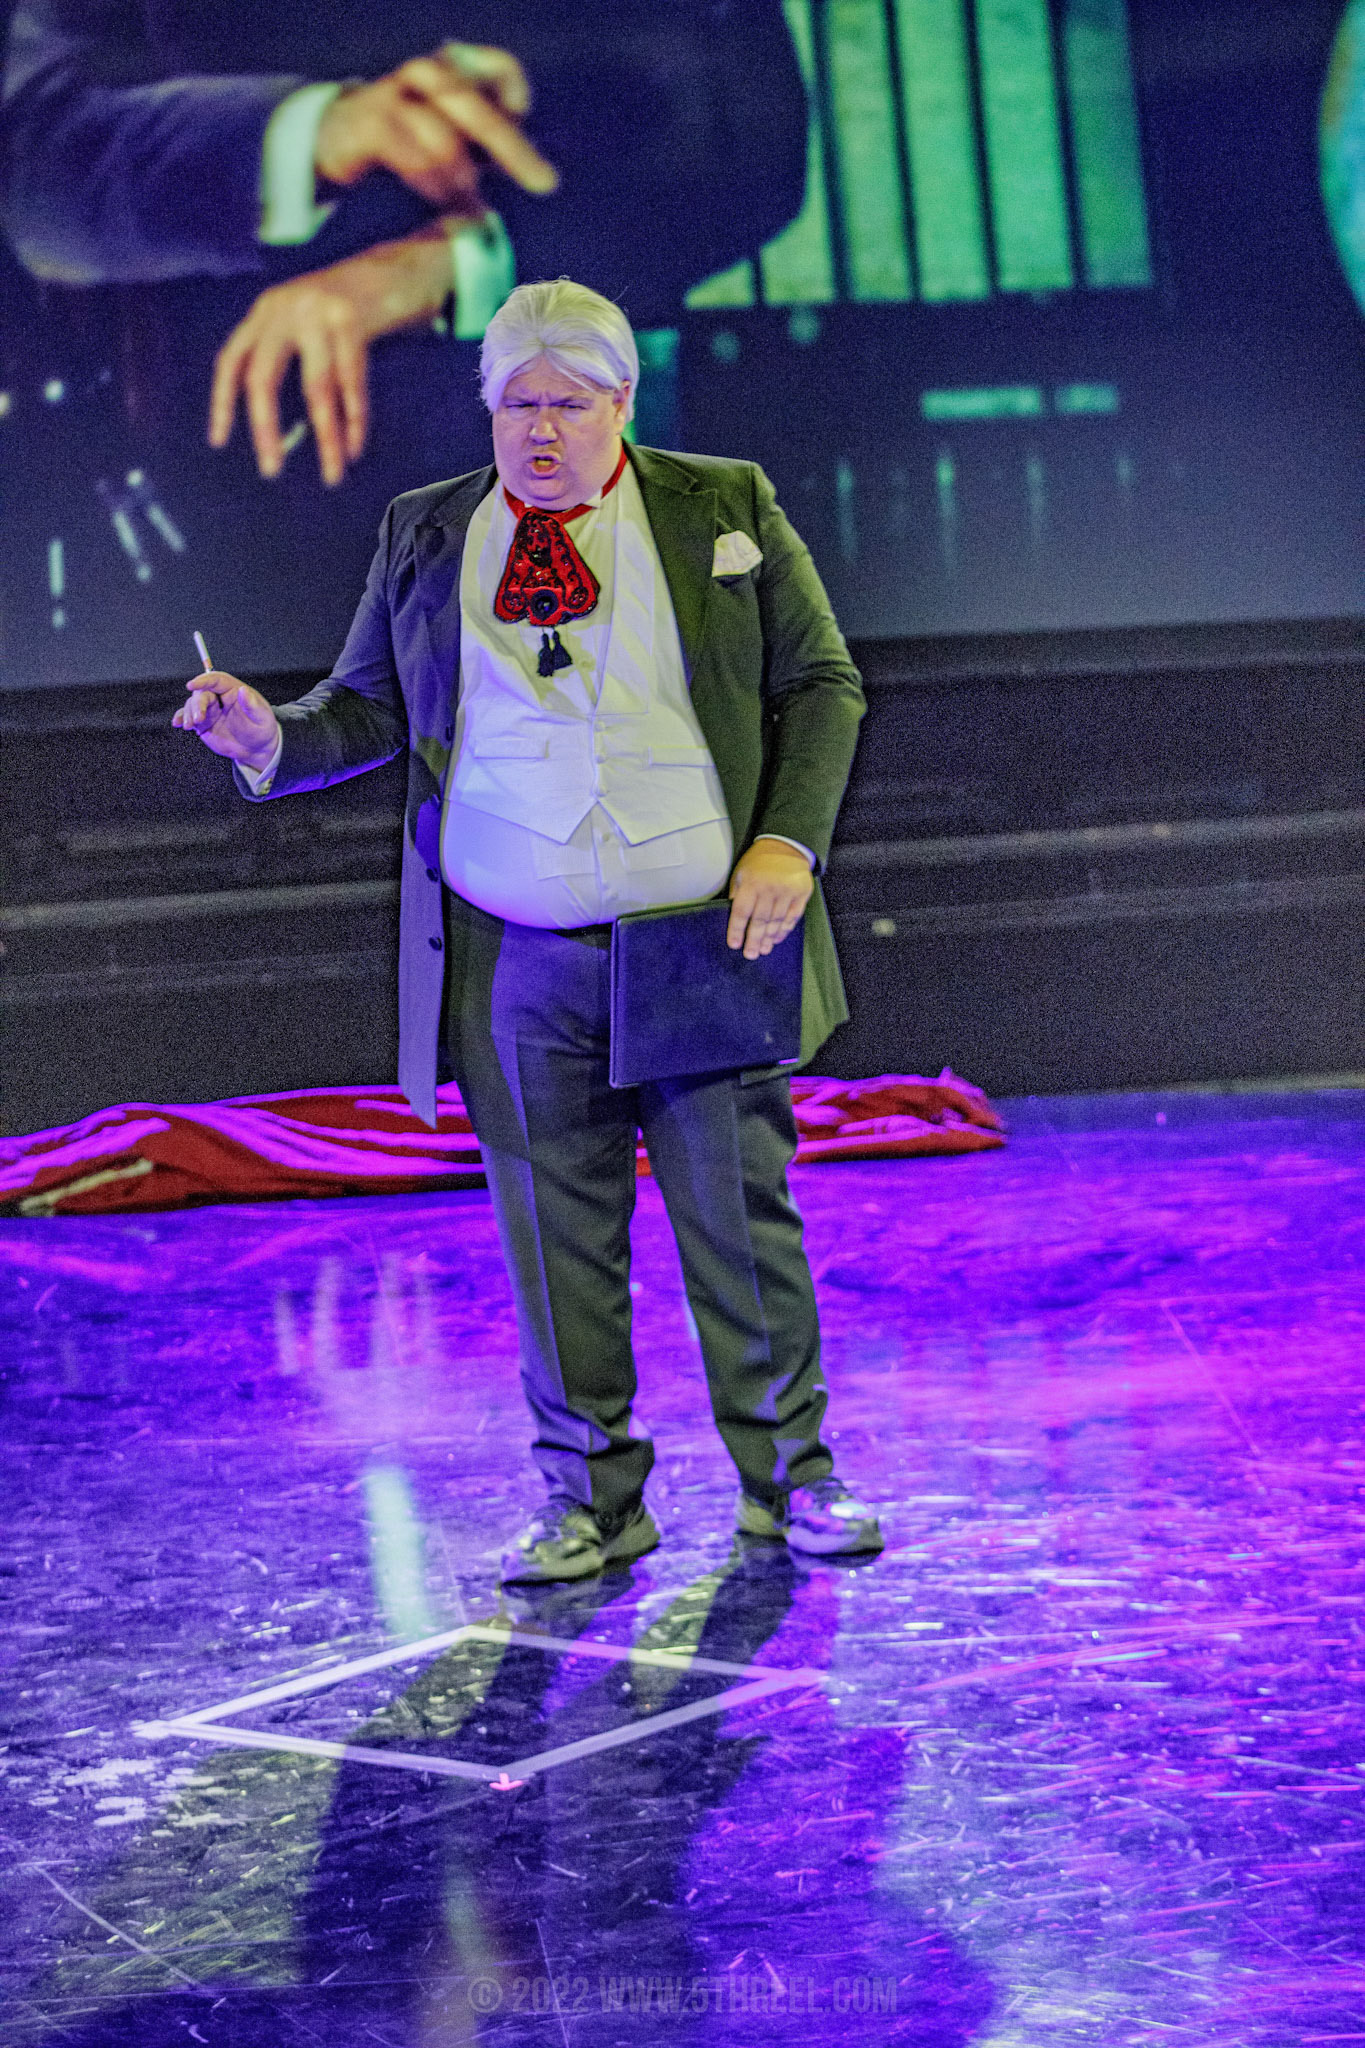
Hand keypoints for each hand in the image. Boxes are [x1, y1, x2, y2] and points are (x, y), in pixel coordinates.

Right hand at [172, 673, 280, 771]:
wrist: (255, 748)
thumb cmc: (261, 730)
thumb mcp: (261, 718)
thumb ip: (252, 705)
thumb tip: (243, 690)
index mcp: (233, 690)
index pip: (216, 680)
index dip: (203, 680)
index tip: (192, 685)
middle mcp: (219, 697)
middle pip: (202, 693)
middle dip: (197, 704)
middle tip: (198, 719)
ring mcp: (210, 710)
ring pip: (193, 704)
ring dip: (188, 714)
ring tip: (190, 726)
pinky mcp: (203, 722)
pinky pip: (188, 716)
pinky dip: (181, 718)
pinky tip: (177, 723)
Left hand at [209, 222, 458, 484]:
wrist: (406, 262)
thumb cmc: (358, 304)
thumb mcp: (308, 318)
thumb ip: (290, 352)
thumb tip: (282, 424)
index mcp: (267, 310)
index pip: (232, 361)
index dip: (222, 402)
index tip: (219, 441)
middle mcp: (285, 307)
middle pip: (263, 377)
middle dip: (266, 428)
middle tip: (271, 470)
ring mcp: (318, 311)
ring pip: (315, 388)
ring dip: (325, 437)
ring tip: (333, 474)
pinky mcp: (352, 318)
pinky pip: (351, 381)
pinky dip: (355, 419)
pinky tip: (355, 445)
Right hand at [314, 43, 556, 205]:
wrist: (336, 135)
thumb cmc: (407, 138)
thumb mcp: (451, 134)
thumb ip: (489, 147)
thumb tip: (537, 177)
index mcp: (453, 70)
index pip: (499, 69)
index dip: (517, 95)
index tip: (524, 122)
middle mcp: (429, 74)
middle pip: (478, 109)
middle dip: (515, 150)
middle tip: (544, 182)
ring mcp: (398, 94)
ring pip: (447, 140)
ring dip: (465, 183)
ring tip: (474, 212)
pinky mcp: (372, 122)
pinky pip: (414, 158)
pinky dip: (435, 186)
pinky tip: (444, 204)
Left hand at [726, 838, 813, 960]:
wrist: (786, 846)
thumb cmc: (759, 862)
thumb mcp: (741, 872)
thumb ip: (737, 894)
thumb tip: (731, 918)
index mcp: (751, 883)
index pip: (742, 911)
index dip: (737, 930)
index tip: (734, 944)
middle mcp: (769, 888)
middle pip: (760, 920)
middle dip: (754, 940)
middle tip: (750, 954)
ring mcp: (787, 891)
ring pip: (776, 921)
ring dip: (769, 938)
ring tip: (763, 950)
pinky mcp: (801, 894)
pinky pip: (792, 917)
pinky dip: (784, 929)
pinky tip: (777, 938)